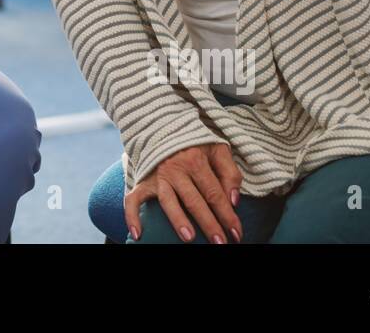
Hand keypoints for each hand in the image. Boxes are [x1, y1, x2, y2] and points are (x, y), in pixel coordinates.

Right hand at [124, 142, 243, 243]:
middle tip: (220, 243)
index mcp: (196, 160)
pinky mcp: (143, 181)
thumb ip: (230, 173)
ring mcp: (158, 176)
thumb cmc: (195, 142)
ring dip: (178, 220)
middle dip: (209, 224)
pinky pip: (133, 199)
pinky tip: (137, 234)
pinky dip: (132, 216)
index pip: (214, 193)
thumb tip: (233, 201)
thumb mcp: (217, 149)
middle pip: (194, 200)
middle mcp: (176, 169)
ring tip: (189, 238)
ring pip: (168, 201)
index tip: (236, 233)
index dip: (227, 215)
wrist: (162, 126)